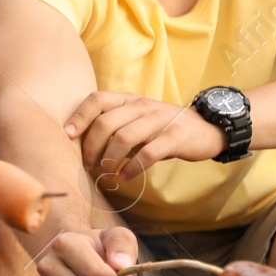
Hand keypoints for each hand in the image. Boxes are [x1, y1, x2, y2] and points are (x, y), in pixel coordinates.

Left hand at [66, 91, 226, 180]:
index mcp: (128, 99)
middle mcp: (142, 106)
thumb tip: (84, 147)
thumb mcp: (137, 120)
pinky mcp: (175, 137)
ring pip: (124, 137)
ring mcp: (159, 120)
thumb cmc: (162, 127)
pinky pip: (147, 153)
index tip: (67, 136)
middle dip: (91, 147)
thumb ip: (115, 126)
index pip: (97, 99)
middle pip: (106, 122)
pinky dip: (132, 168)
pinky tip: (125, 177)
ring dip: (109, 159)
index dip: (79, 116)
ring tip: (105, 173)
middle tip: (87, 165)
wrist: (207, 128)